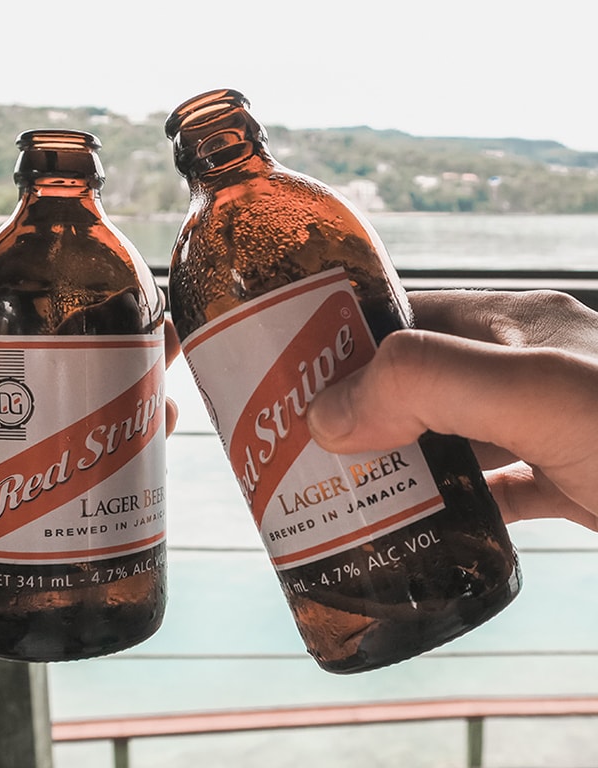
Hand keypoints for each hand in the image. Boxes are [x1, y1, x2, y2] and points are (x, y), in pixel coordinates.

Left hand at [0, 292, 179, 709]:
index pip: (35, 364)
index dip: (76, 337)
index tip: (116, 312)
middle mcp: (6, 453)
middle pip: (77, 407)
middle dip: (125, 380)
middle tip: (164, 355)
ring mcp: (26, 503)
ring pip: (93, 461)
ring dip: (135, 436)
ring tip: (166, 413)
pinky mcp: (38, 550)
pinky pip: (90, 522)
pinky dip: (125, 503)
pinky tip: (151, 484)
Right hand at [307, 290, 597, 531]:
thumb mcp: (536, 391)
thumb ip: (429, 386)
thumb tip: (330, 414)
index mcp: (511, 327)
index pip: (405, 322)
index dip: (344, 345)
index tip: (293, 385)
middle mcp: (523, 373)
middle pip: (417, 389)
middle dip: (359, 417)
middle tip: (304, 454)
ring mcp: (545, 432)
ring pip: (448, 444)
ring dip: (398, 469)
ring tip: (340, 494)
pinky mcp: (566, 487)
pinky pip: (489, 493)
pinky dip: (449, 509)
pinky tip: (415, 527)